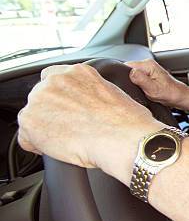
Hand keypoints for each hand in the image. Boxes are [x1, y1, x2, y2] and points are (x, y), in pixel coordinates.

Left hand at [18, 64, 163, 176]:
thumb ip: (91, 92)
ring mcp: (41, 98)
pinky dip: (40, 146)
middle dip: (52, 113)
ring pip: (33, 117)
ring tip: (69, 140)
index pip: (54, 78)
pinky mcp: (31, 120)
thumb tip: (86, 107)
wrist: (125, 138)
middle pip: (41, 97)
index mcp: (78, 71)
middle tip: (71, 129)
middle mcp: (57, 80)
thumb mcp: (112, 95)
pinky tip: (62, 149)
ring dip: (45, 129)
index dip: (60, 97)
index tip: (68, 110)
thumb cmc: (128, 122)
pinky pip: (26, 138)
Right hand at [126, 59, 188, 107]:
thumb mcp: (153, 89)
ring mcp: (148, 69)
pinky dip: (137, 85)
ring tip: (142, 90)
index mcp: (147, 64)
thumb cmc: (169, 94)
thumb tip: (131, 72)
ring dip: (133, 84)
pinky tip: (143, 90)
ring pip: (132, 75)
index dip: (122, 77)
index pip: (125, 66)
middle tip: (136, 90)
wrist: (179, 97)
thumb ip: (141, 79)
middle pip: (127, 70)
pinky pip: (137, 78)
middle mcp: (147, 64)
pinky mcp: (149, 75)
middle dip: (128, 81)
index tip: (126, 86)